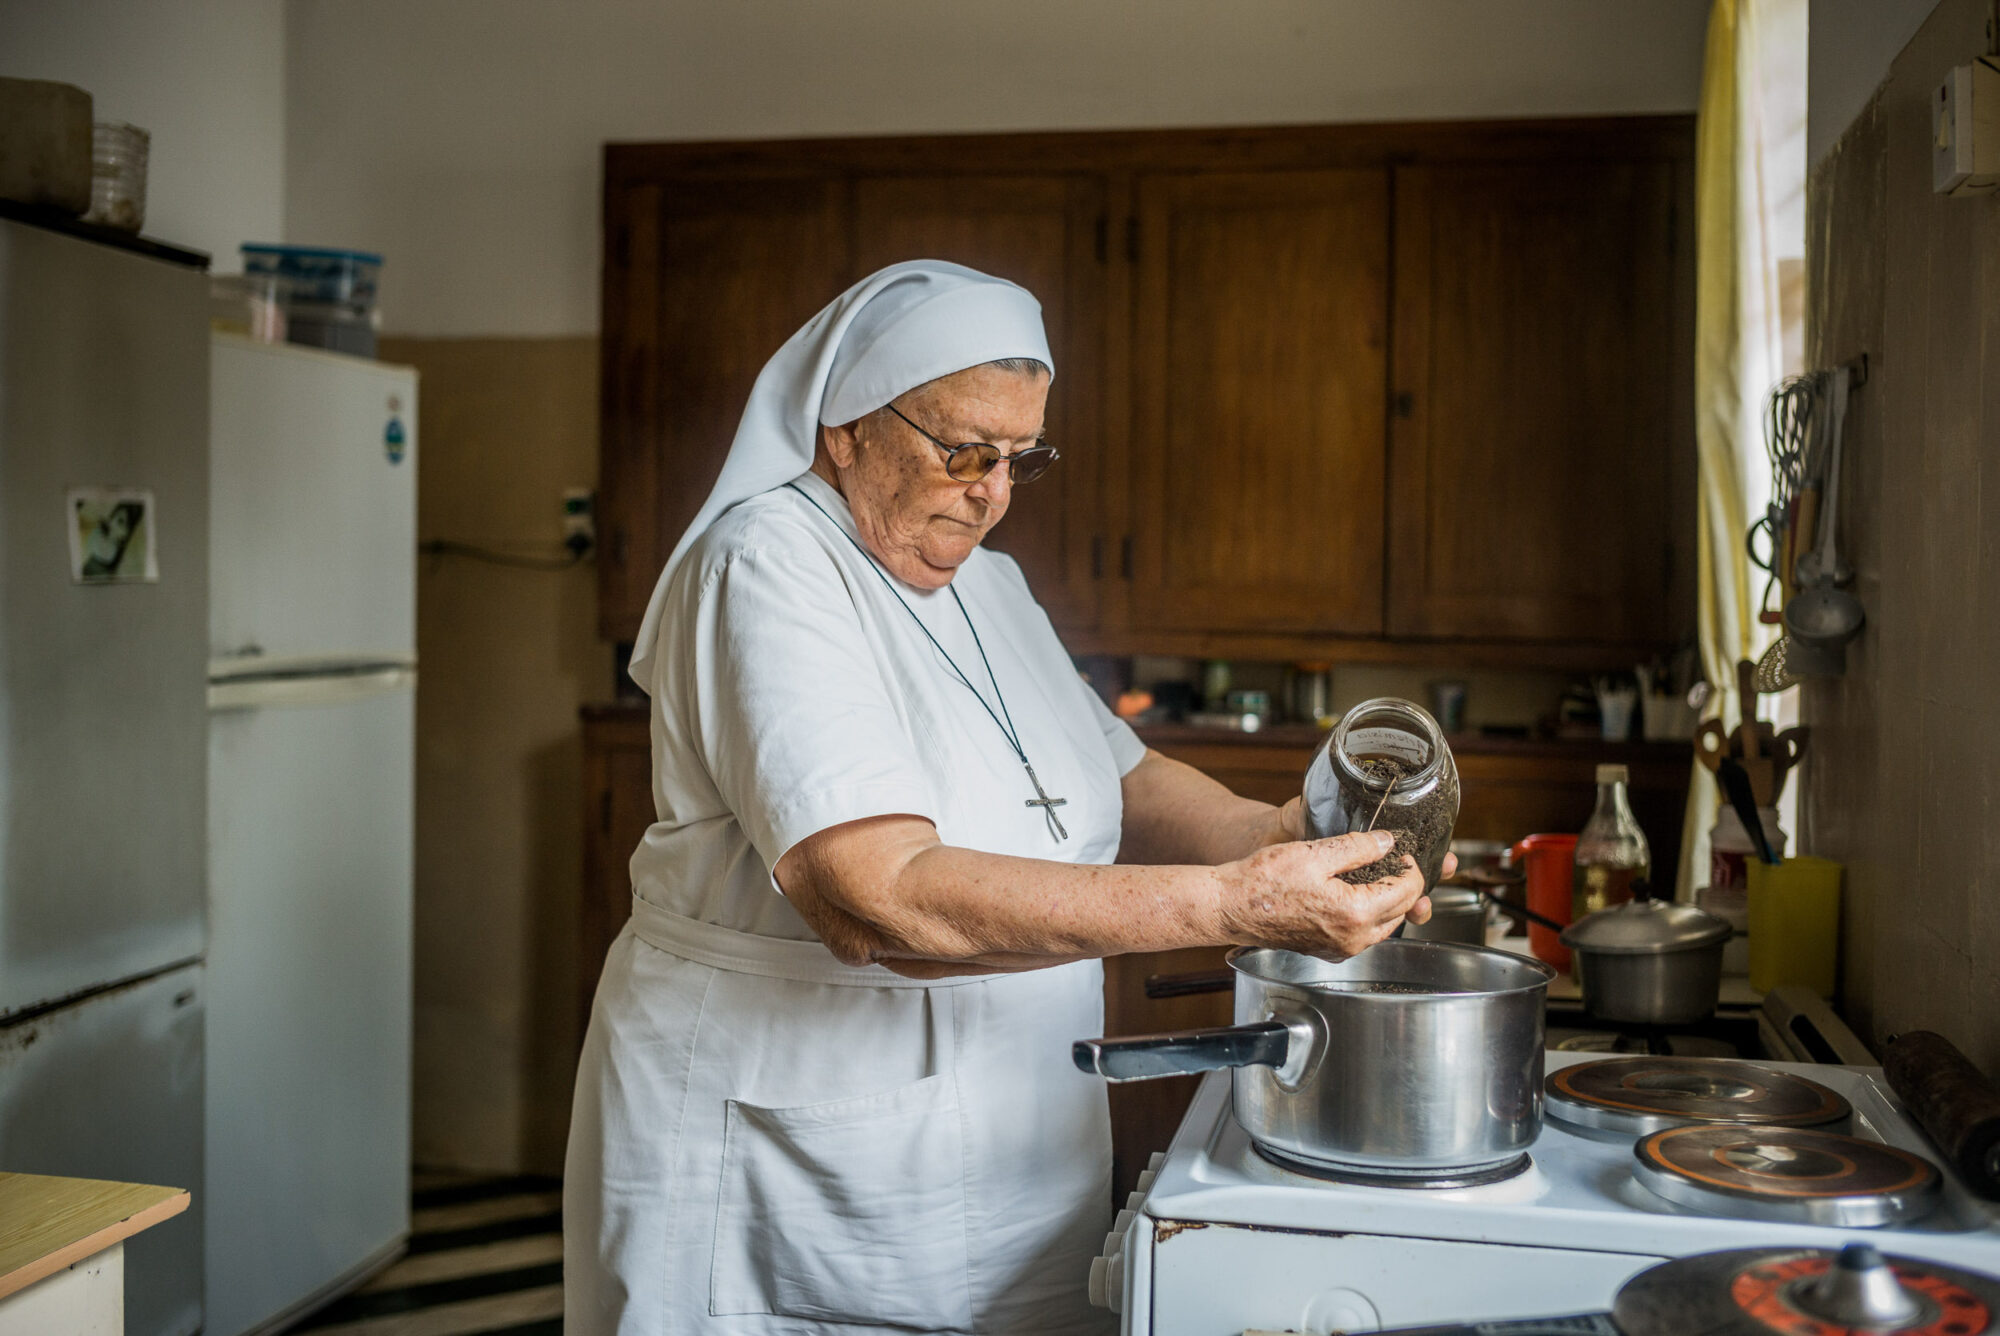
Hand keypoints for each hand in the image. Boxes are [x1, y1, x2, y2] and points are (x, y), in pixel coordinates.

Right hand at [1221, 829, 1432, 958]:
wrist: (1230, 907)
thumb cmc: (1263, 880)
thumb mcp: (1314, 852)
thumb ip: (1358, 847)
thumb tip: (1386, 843)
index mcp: (1355, 913)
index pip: (1407, 891)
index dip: (1410, 867)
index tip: (1401, 851)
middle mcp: (1353, 939)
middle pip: (1401, 911)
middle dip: (1405, 885)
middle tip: (1395, 860)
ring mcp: (1340, 949)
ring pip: (1384, 925)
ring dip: (1388, 900)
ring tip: (1377, 874)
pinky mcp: (1327, 950)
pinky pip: (1362, 934)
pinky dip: (1368, 913)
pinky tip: (1354, 893)